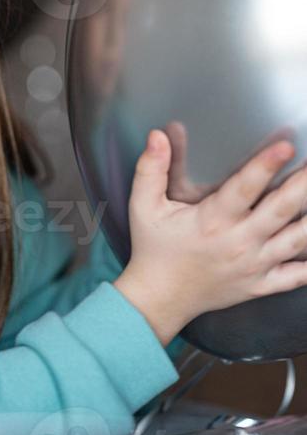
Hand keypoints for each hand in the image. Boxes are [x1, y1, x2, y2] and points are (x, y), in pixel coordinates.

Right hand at [113, 129, 306, 345]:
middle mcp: (239, 242)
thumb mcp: (144, 206)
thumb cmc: (154, 249)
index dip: (266, 166)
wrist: (160, 297)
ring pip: (296, 240)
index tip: (285, 147)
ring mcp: (254, 265)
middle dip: (303, 185)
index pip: (244, 188)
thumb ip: (150, 169)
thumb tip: (158, 136)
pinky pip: (297, 276)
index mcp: (212, 220)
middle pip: (281, 209)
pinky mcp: (261, 284)